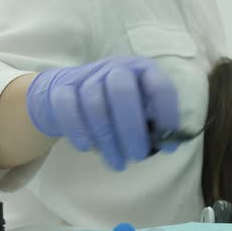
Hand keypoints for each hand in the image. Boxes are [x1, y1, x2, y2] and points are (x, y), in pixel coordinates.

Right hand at [26, 55, 179, 170]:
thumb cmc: (114, 105)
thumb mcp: (139, 108)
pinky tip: (86, 148)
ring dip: (106, 138)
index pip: (159, 86)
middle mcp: (116, 67)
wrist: (70, 93)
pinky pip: (67, 107)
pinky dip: (77, 129)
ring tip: (117, 162)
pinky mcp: (62, 88)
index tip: (167, 144)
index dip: (166, 115)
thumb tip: (169, 146)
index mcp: (142, 70)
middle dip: (131, 128)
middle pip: (122, 91)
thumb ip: (154, 123)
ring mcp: (87, 75)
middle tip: (138, 156)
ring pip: (94, 102)